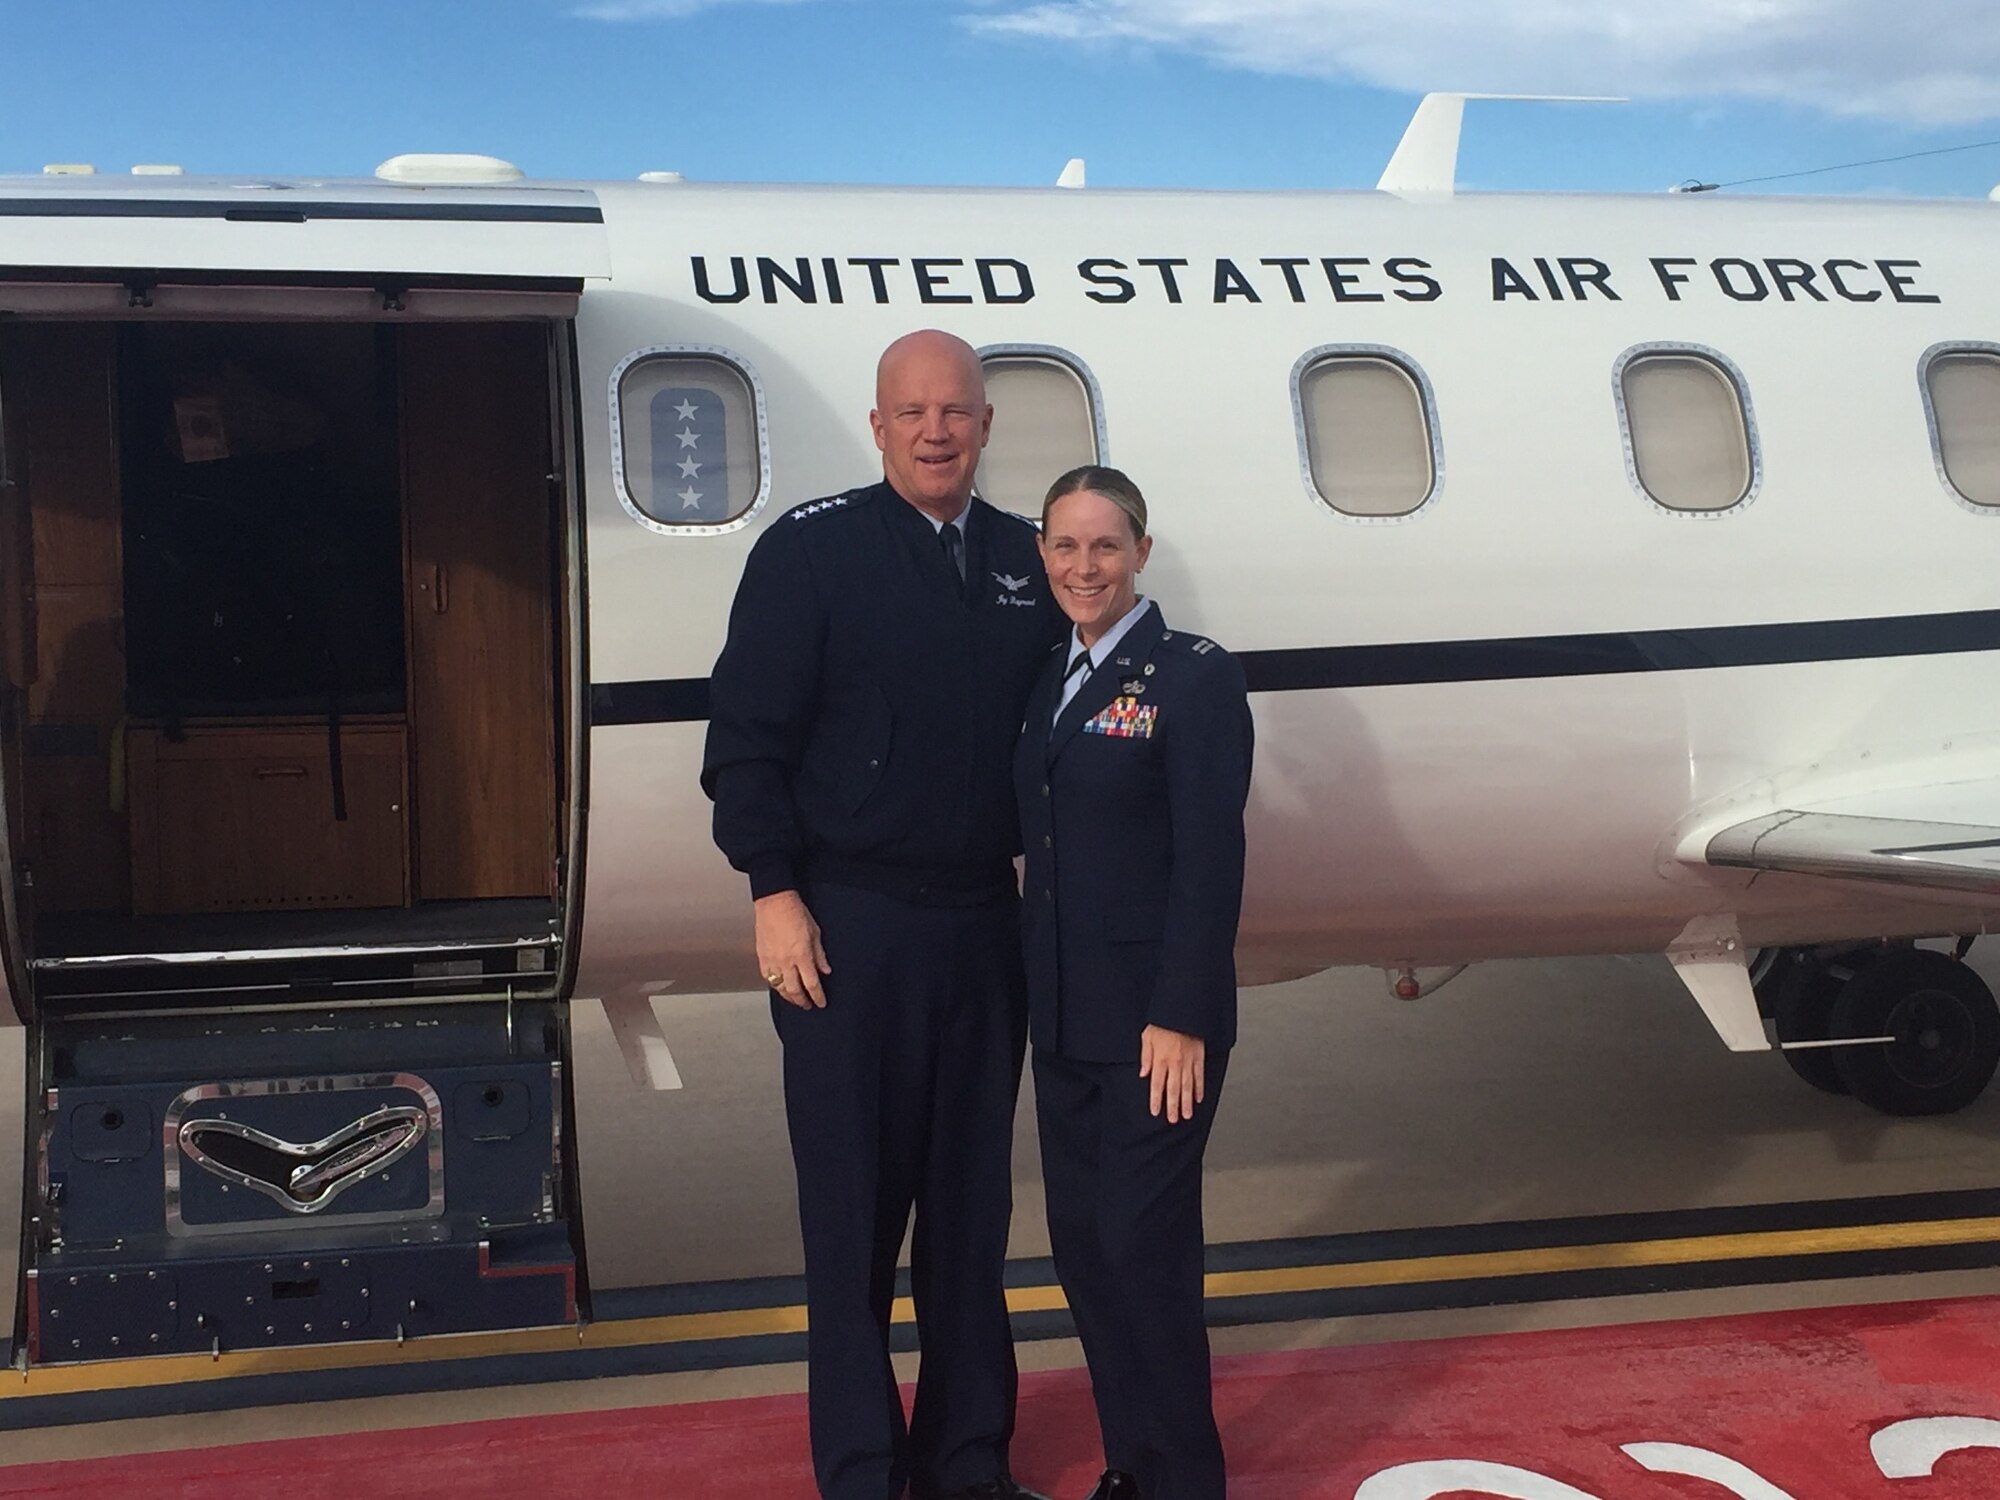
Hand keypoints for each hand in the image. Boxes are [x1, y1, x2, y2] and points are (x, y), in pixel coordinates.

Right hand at [755, 891, 831, 1008]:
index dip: (818, 996)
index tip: (821, 1003)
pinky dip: (775, 986)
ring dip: (789, 997)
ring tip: (795, 999)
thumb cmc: (795, 912)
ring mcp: (772, 960)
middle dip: (803, 1001)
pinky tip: (780, 987)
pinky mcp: (762, 957)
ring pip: (780, 988)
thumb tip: (825, 970)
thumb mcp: (815, 932)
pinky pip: (768, 978)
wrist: (774, 901)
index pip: (812, 984)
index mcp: (802, 955)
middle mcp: (786, 961)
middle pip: (795, 991)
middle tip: (808, 1005)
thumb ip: (820, 954)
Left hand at [1139, 1025, 1205, 1123]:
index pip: (1157, 1084)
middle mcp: (1175, 1063)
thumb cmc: (1163, 1023)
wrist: (1182, 1012)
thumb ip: (1145, 1057)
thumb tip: (1143, 1073)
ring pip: (1187, 1086)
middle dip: (1173, 1106)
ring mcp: (1188, 1061)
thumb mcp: (1147, 1037)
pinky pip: (1199, 1076)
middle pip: (1173, 1089)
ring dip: (1187, 1102)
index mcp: (1160, 1059)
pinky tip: (1198, 1098)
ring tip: (1187, 1115)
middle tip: (1173, 1119)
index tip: (1156, 1111)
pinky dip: (1199, 1088)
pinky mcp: (1199, 1057)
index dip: (1156, 1100)